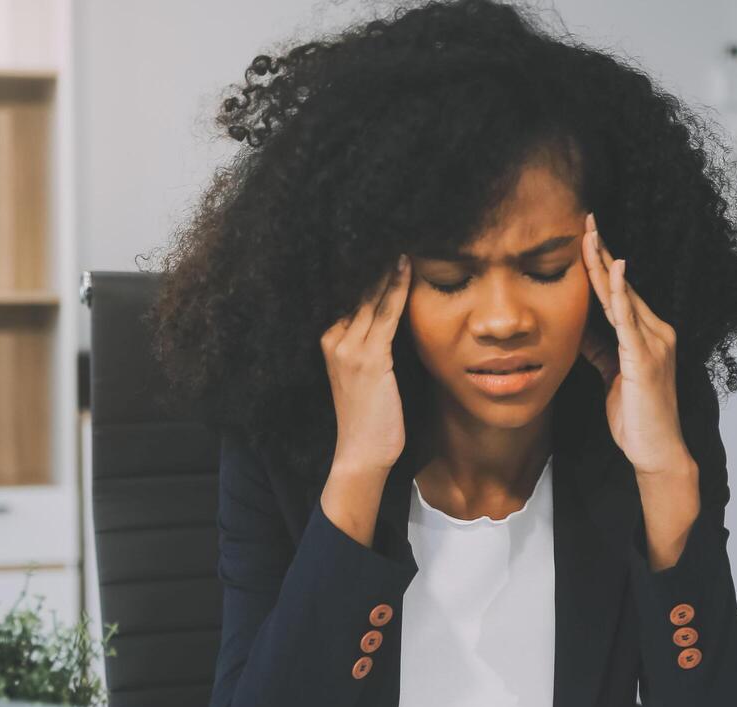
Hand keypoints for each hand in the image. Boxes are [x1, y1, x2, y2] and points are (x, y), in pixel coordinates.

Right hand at [320, 255, 411, 471]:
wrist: (362, 454)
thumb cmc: (372, 417)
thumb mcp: (369, 373)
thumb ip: (375, 342)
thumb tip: (396, 312)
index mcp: (329, 339)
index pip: (347, 292)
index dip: (363, 264)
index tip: (379, 235)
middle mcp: (333, 338)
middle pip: (354, 287)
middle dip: (372, 256)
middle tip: (390, 222)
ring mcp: (348, 348)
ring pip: (369, 295)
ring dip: (386, 264)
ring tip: (401, 234)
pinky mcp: (369, 359)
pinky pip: (386, 314)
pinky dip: (397, 288)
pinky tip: (407, 266)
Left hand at [578, 213, 693, 475]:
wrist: (656, 451)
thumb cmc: (637, 418)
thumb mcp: (612, 377)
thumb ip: (600, 350)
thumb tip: (581, 330)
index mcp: (647, 335)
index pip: (619, 293)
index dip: (601, 264)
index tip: (585, 237)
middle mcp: (655, 332)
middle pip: (621, 286)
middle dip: (601, 252)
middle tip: (585, 219)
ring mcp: (653, 343)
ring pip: (623, 296)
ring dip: (604, 263)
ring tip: (590, 234)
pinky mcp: (645, 358)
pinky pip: (629, 319)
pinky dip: (620, 292)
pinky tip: (612, 269)